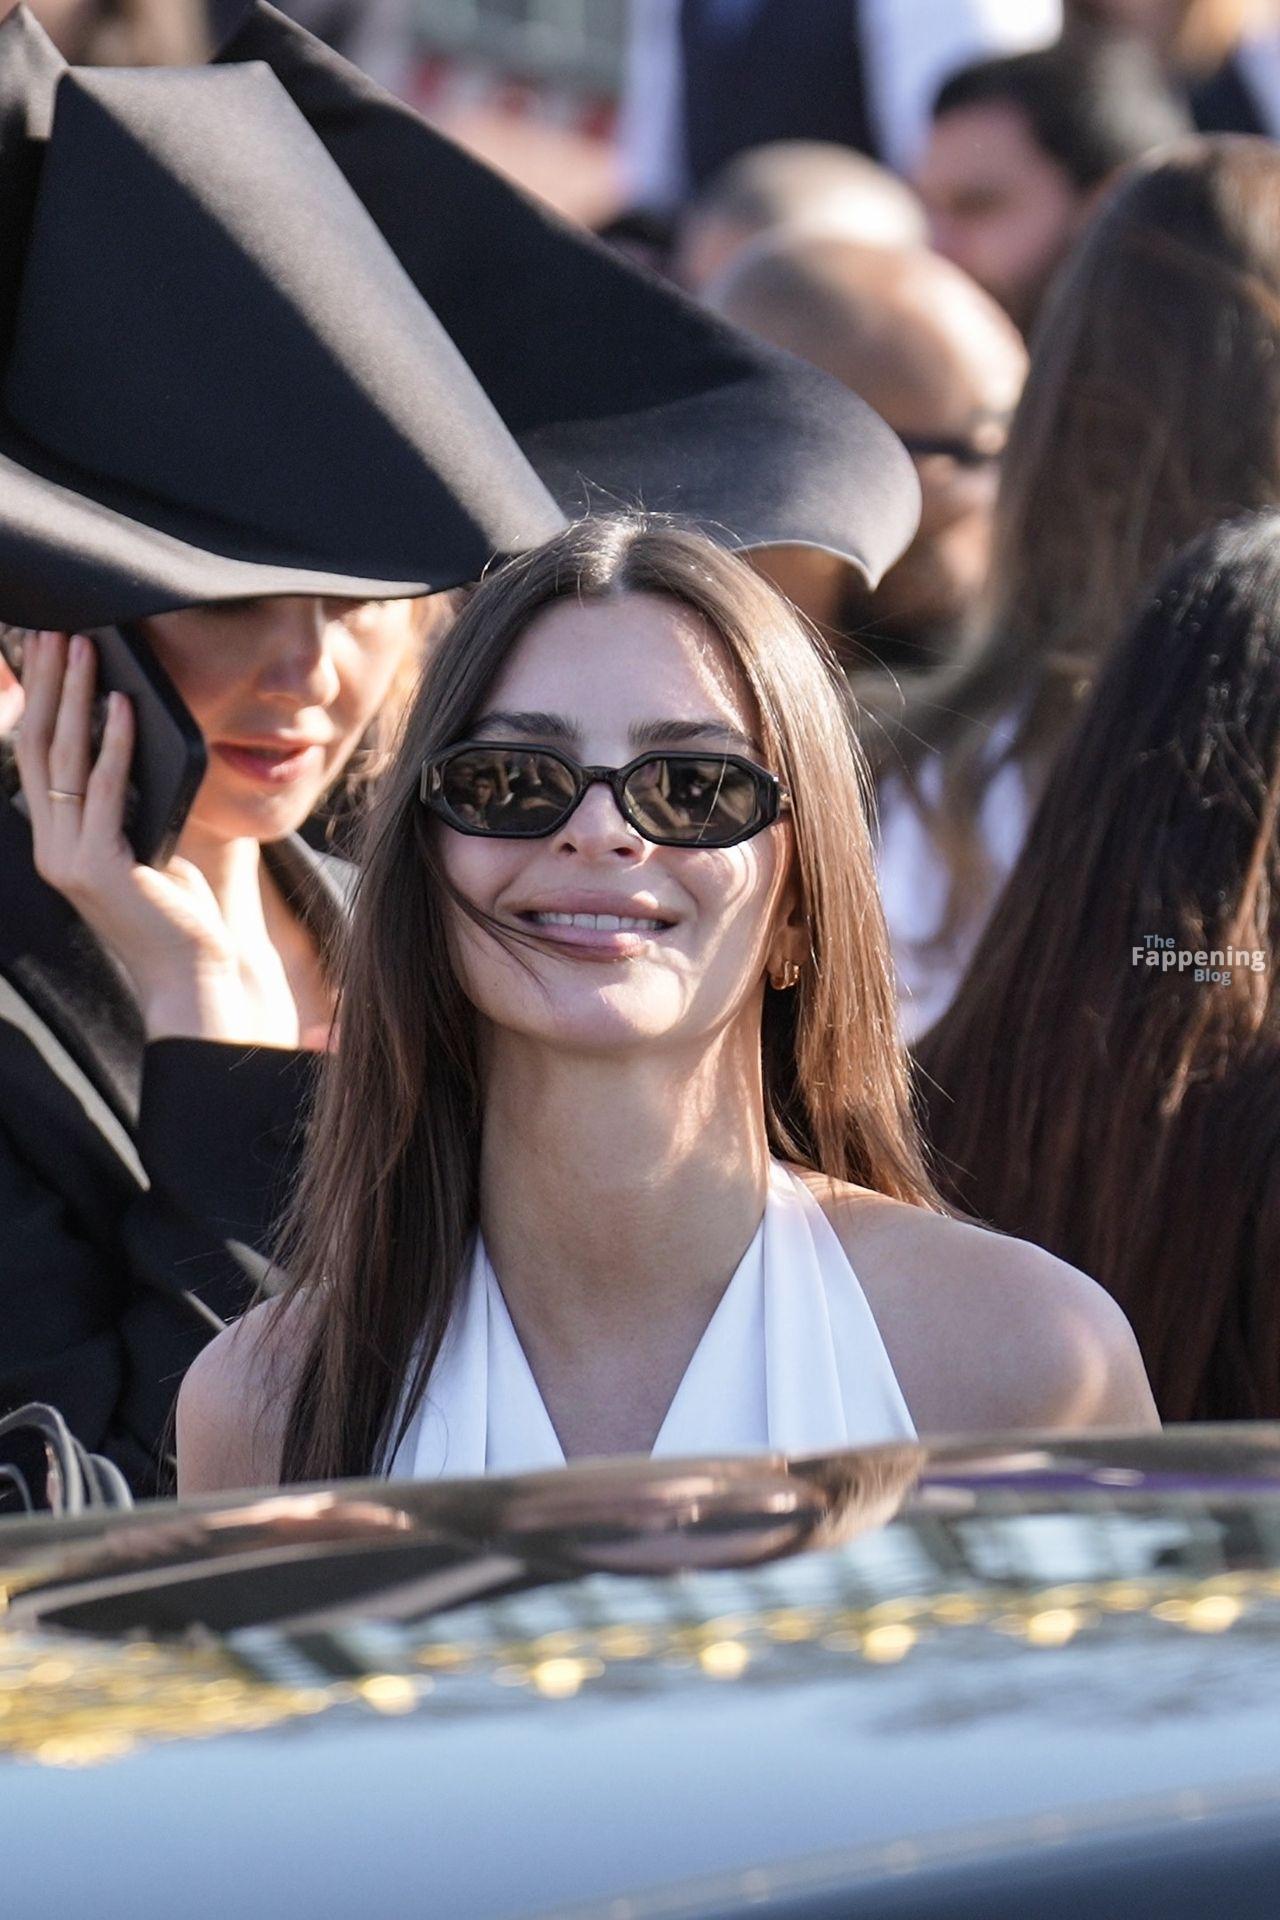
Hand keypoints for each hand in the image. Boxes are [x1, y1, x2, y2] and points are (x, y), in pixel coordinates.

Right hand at [14, 632, 264, 1041]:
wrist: (190, 976)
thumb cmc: (177, 911)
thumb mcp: (146, 843)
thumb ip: (129, 800)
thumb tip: (131, 733)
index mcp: (56, 840)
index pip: (36, 756)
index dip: (38, 699)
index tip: (45, 648)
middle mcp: (51, 847)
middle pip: (38, 746)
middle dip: (47, 682)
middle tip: (56, 629)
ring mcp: (68, 859)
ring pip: (63, 761)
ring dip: (75, 698)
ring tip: (85, 648)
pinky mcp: (100, 867)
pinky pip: (105, 791)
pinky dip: (116, 744)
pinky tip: (126, 706)